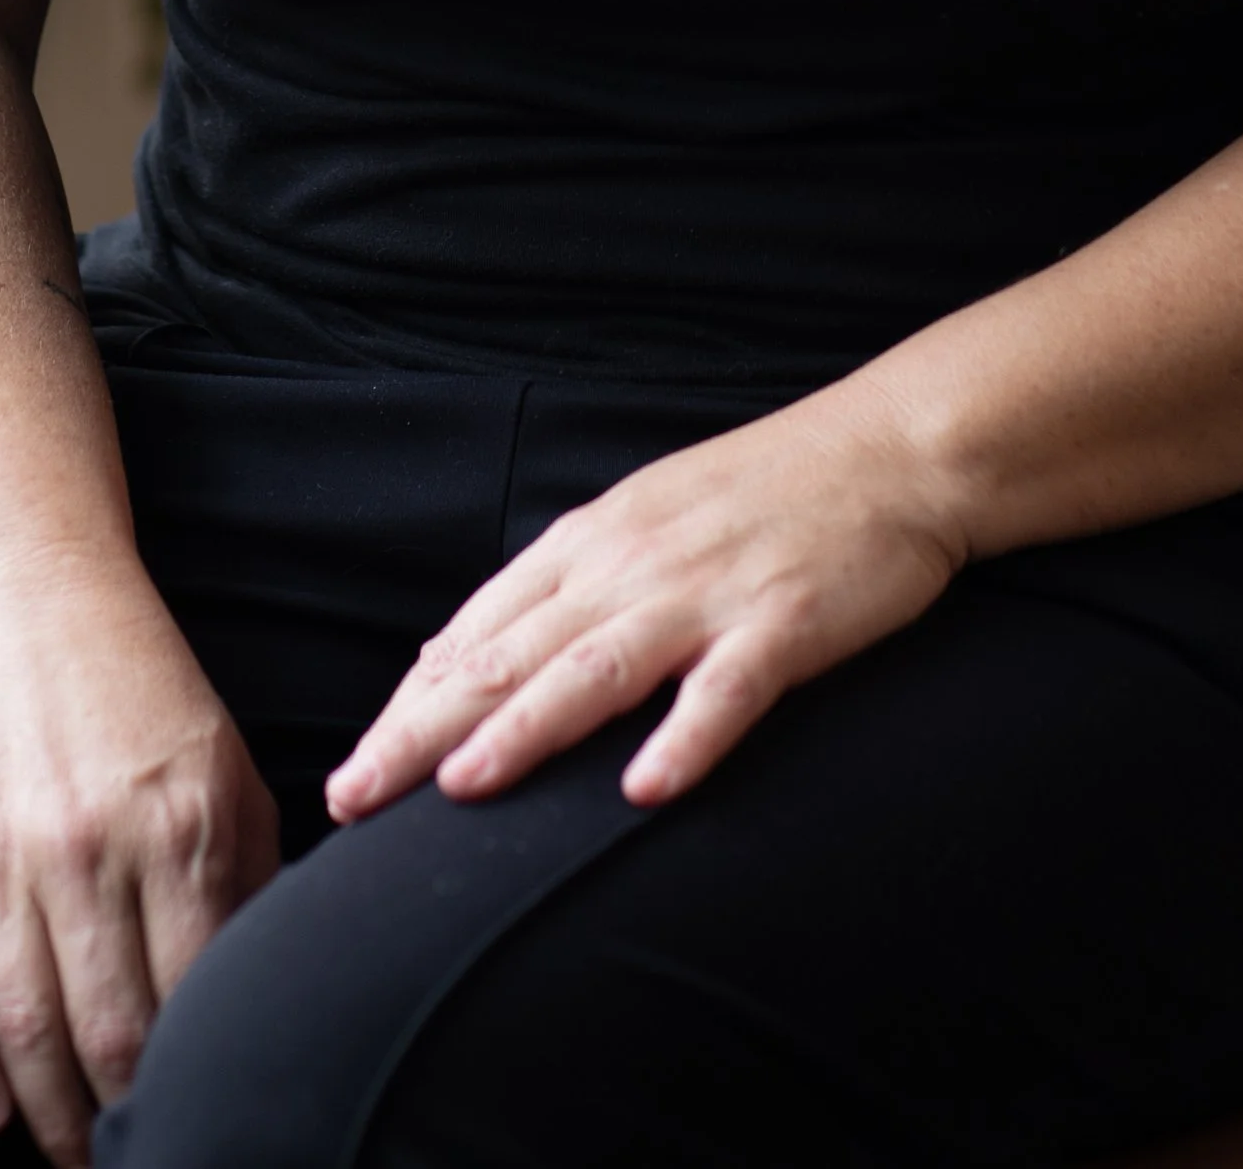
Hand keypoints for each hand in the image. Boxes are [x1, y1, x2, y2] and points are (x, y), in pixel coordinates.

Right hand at [0, 566, 278, 1164]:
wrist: (23, 599)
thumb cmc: (138, 689)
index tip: (209, 1113)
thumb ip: (246, 871)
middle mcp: (91, 847)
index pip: (196, 996)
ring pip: (24, 1028)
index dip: (200, 1075)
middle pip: (108, 1033)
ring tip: (74, 1154)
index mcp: (181, 826)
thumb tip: (269, 983)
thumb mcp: (222, 765)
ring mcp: (3, 855)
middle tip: (139, 1157)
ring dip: (49, 1116)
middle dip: (125, 1118)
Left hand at [324, 379, 966, 823]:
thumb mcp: (640, 520)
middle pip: (515, 653)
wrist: (888, 449)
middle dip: (428, 727)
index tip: (355, 772)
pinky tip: (649, 790)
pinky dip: (686, 737)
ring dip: (527, 727)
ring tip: (464, 785)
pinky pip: (729, 688)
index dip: (412, 702)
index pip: (479, 630)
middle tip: (358, 794)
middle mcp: (634, 562)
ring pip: (599, 666)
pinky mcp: (785, 620)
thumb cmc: (760, 494)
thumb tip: (456, 654)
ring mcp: (708, 591)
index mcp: (594, 541)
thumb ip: (557, 587)